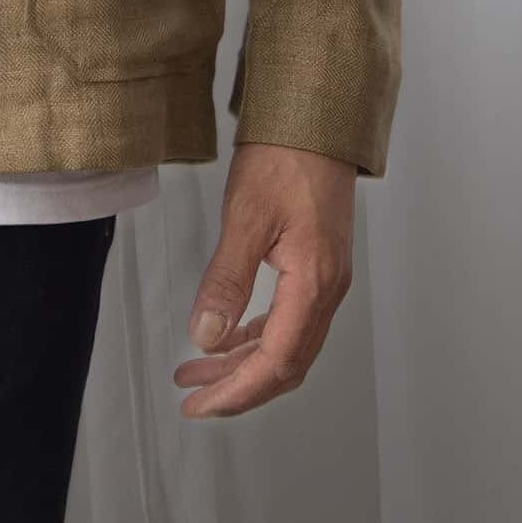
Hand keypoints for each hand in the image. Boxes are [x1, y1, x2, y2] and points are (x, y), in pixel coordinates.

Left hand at [173, 142, 356, 418]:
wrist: (318, 116)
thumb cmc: (285, 157)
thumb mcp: (246, 217)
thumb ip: (226, 281)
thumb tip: (206, 337)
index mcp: (314, 283)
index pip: (276, 361)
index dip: (237, 391)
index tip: (199, 405)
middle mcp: (328, 289)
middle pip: (286, 364)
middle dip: (238, 388)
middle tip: (193, 400)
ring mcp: (326, 278)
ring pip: (287, 344)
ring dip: (244, 364)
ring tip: (196, 373)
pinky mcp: (318, 265)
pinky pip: (288, 319)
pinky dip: (256, 336)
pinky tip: (227, 337)